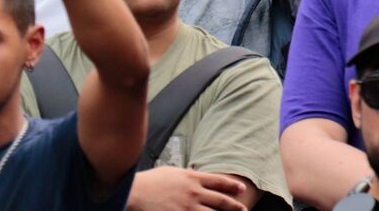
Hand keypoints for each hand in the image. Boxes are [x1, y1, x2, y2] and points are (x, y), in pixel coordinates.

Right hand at [127, 166, 246, 210]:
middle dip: (235, 206)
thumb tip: (195, 174)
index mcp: (193, 179)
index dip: (232, 186)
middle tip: (244, 209)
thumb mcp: (173, 172)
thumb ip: (187, 175)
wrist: (135, 192)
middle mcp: (194, 193)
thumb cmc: (151, 182)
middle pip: (221, 201)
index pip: (219, 181)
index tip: (242, 189)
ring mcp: (188, 208)